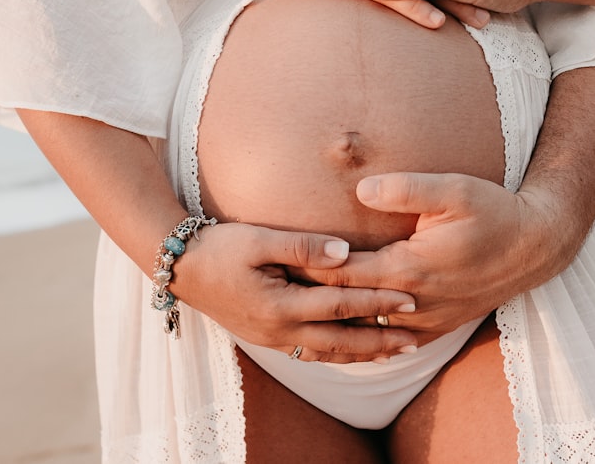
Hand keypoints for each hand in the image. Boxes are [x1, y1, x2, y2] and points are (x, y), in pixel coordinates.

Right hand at [171, 222, 418, 362]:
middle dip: (380, 340)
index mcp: (281, 305)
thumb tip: (346, 252)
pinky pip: (309, 353)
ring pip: (327, 353)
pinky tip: (352, 352)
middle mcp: (279, 330)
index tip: (410, 296)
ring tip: (394, 352)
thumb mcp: (258, 239)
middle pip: (341, 340)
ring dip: (363, 353)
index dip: (378, 301)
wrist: (179, 267)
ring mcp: (271, 338)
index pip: (342, 305)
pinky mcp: (266, 338)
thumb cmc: (219, 247)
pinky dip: (337, 354)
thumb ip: (304, 245)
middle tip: (415, 338)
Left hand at [297, 173, 566, 344]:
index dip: (305, 265)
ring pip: (364, 329)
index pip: (341, 272)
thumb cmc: (494, 212)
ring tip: (293, 309)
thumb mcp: (454, 190)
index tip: (274, 257)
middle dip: (309, 295)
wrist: (535, 249)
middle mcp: (413, 302)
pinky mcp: (436, 327)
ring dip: (331, 319)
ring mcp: (425, 320)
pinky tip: (338, 329)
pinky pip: (388, 339)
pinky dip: (359, 335)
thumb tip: (360, 190)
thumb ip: (404, 189)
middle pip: (345, 305)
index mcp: (409, 268)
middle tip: (269, 286)